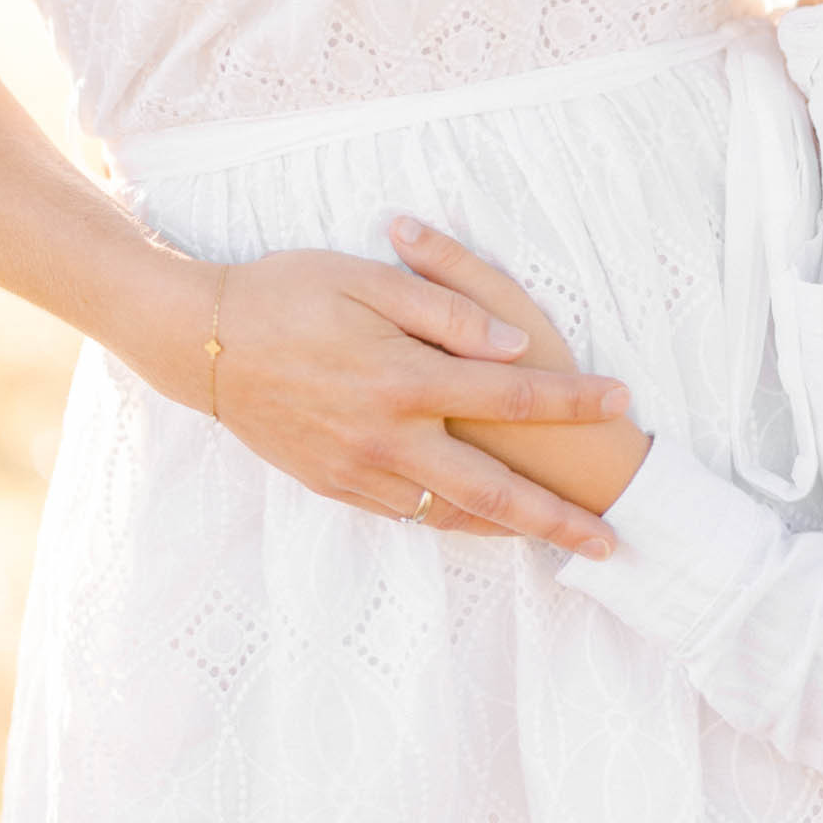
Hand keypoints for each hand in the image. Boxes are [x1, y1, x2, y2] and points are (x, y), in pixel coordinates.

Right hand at [207, 248, 628, 555]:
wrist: (202, 344)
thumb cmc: (287, 294)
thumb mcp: (366, 281)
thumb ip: (446, 312)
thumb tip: (512, 348)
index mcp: (403, 379)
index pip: (511, 394)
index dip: (571, 401)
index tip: (620, 403)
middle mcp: (388, 438)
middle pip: (494, 491)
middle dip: (557, 519)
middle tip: (611, 541)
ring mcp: (359, 471)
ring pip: (451, 515)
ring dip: (509, 531)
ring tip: (556, 541)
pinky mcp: (334, 486)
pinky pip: (407, 517)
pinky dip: (451, 524)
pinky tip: (478, 523)